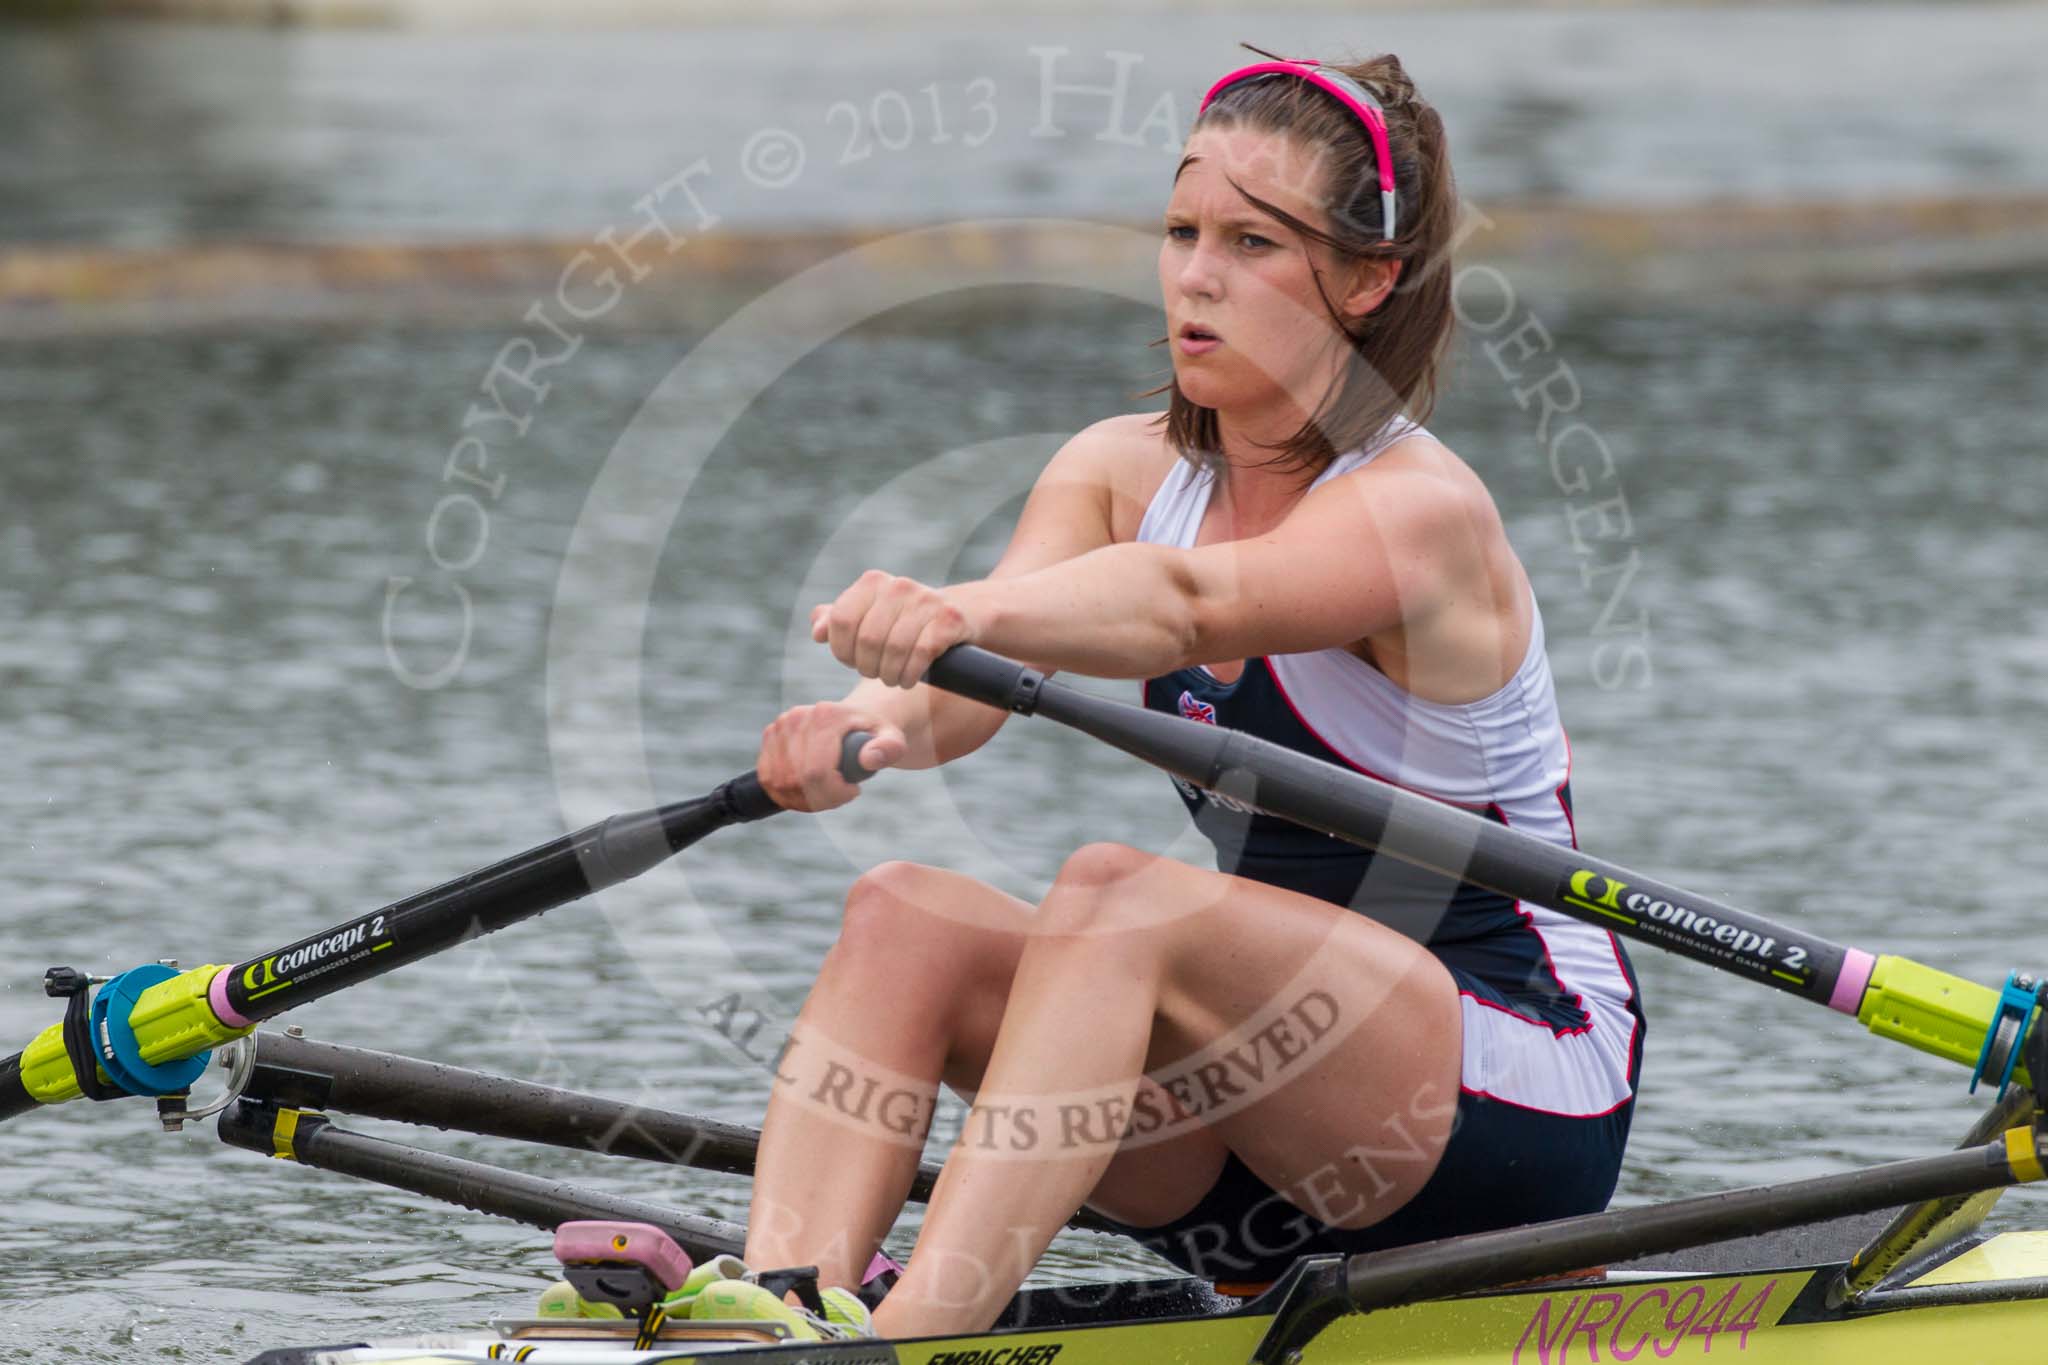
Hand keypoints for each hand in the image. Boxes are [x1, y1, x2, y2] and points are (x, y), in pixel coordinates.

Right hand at [756, 702, 906, 811]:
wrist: (851, 720)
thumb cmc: (873, 734)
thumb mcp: (891, 739)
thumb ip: (889, 749)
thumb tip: (869, 759)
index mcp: (826, 716)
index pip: (817, 770)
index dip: (832, 792)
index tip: (852, 791)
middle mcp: (797, 717)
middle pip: (797, 779)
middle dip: (821, 798)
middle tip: (841, 795)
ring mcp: (779, 726)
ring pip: (780, 782)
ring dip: (804, 799)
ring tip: (827, 792)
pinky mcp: (769, 737)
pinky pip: (769, 778)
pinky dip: (787, 794)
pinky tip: (808, 791)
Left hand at [811, 570, 978, 687]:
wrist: (965, 613)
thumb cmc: (908, 620)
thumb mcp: (871, 616)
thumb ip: (839, 621)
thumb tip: (817, 632)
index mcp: (873, 582)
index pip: (841, 620)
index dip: (842, 650)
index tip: (853, 662)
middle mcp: (899, 585)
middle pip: (867, 640)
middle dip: (868, 667)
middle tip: (876, 674)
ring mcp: (927, 600)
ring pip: (893, 649)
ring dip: (890, 675)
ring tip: (893, 679)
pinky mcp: (949, 619)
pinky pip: (920, 655)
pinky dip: (910, 674)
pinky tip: (910, 679)